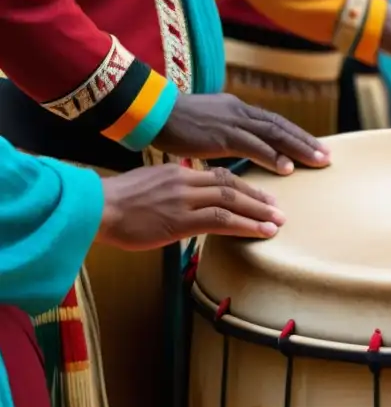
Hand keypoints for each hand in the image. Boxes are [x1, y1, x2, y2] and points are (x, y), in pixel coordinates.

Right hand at [98, 164, 284, 250]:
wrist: (96, 209)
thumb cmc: (117, 204)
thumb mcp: (149, 186)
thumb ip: (172, 189)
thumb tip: (187, 200)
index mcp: (178, 173)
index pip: (220, 176)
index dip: (244, 185)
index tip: (260, 195)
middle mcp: (186, 182)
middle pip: (232, 186)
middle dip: (258, 198)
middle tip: (278, 209)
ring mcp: (185, 201)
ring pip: (232, 202)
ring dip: (258, 213)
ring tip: (277, 223)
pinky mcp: (181, 221)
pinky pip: (221, 220)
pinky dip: (245, 226)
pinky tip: (261, 232)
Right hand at [154, 94, 330, 174]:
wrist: (151, 113)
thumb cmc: (173, 124)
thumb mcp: (207, 126)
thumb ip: (226, 136)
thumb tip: (238, 147)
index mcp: (236, 110)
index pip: (274, 122)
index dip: (297, 135)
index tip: (315, 147)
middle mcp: (239, 113)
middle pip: (281, 127)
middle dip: (306, 142)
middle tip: (328, 157)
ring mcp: (231, 123)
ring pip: (274, 135)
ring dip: (298, 149)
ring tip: (318, 162)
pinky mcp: (221, 136)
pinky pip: (253, 147)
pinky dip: (272, 157)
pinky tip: (286, 168)